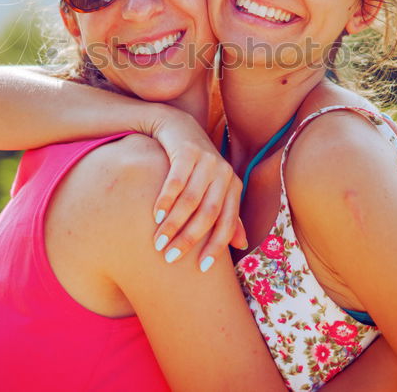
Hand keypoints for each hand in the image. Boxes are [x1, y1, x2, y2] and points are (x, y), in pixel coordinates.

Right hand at [147, 111, 247, 270]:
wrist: (179, 127)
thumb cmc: (197, 166)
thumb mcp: (215, 188)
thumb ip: (227, 214)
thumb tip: (242, 244)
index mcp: (234, 186)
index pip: (228, 223)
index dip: (216, 247)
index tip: (201, 269)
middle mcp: (224, 173)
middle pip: (208, 214)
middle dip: (189, 239)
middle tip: (170, 257)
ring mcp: (207, 160)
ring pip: (190, 200)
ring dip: (173, 224)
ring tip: (158, 242)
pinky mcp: (188, 150)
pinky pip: (175, 181)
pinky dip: (165, 200)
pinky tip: (155, 216)